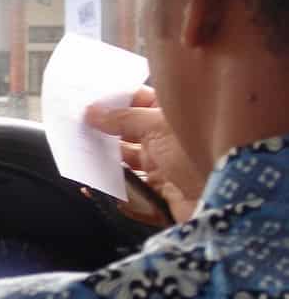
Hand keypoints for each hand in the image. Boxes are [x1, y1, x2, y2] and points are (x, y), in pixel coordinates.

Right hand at [85, 86, 205, 224]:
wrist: (224, 197)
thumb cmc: (196, 152)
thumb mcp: (156, 126)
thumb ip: (122, 118)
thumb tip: (92, 112)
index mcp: (169, 118)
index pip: (136, 102)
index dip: (112, 101)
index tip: (86, 102)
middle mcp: (165, 141)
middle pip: (126, 134)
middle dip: (102, 133)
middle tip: (75, 130)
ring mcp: (161, 169)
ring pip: (124, 163)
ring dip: (103, 161)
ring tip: (79, 158)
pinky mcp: (157, 195)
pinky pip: (128, 193)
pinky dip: (110, 191)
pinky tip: (92, 187)